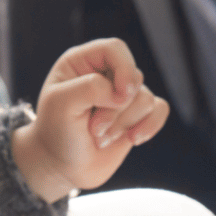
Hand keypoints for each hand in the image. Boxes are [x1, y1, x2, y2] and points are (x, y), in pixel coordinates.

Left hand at [11, 38, 169, 202]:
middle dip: (117, 109)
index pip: (114, 49)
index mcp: (82, 62)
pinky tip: (132, 139)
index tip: (119, 96)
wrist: (62, 166)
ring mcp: (122, 94)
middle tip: (93, 127)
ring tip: (101, 137)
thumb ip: (91, 88)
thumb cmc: (56, 131)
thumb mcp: (61, 104)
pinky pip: (160, 110)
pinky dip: (149, 126)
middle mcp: (104, 73)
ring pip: (146, 98)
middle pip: (134, 76)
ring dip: (124, 124)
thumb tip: (122, 93)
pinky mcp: (136, 115)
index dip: (124, 68)